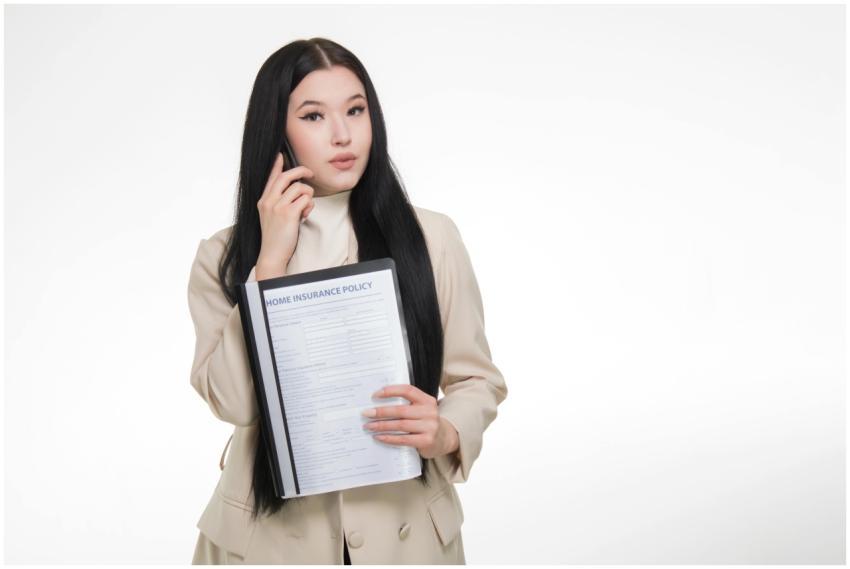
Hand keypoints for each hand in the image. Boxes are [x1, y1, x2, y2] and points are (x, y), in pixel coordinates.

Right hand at [256, 152, 315, 275]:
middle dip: (301, 171)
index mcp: (264, 200)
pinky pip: (306, 199)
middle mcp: (268, 200)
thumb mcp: (273, 216)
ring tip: (305, 209)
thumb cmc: (276, 237)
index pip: (271, 178)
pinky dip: (309, 206)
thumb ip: (281, 202)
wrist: (272, 254)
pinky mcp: (288, 213)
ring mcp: (277, 206)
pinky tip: (305, 216)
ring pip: (300, 188)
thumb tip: (297, 190)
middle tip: (311, 173)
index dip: (277, 165)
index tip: (281, 155)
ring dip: (308, 195)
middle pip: (287, 176)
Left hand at [362, 384, 458, 459]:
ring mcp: (430, 427)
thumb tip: (377, 403)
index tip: (375, 395)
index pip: (408, 390)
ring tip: (369, 426)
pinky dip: (389, 438)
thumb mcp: (420, 409)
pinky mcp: (426, 441)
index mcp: (427, 400)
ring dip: (382, 426)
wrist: (443, 438)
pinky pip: (403, 439)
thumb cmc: (425, 421)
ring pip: (400, 425)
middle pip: (401, 410)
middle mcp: (430, 412)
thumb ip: (406, 403)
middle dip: (381, 412)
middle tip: (366, 413)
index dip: (391, 391)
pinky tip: (379, 437)